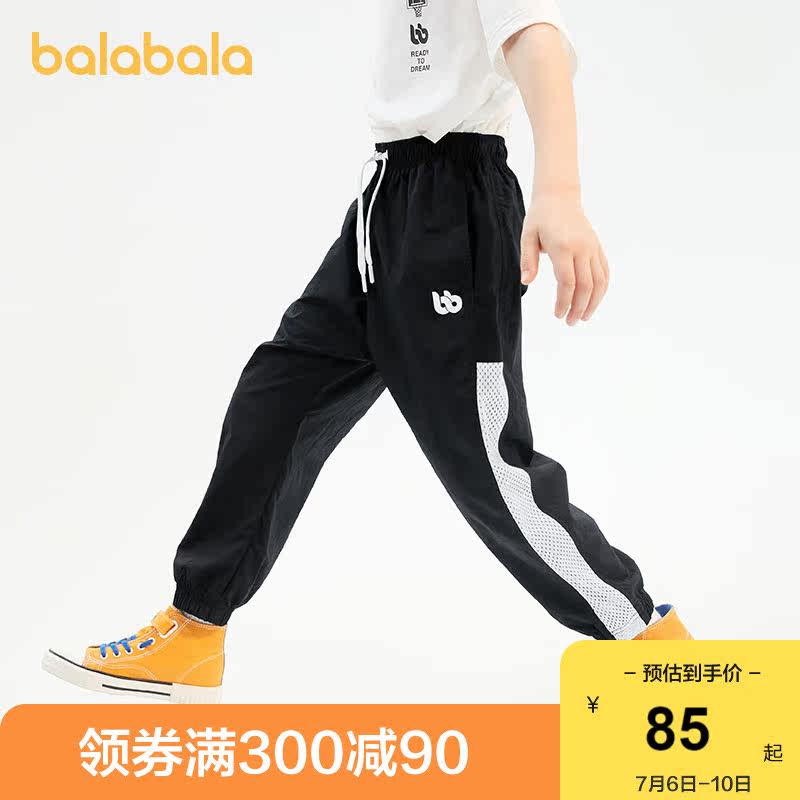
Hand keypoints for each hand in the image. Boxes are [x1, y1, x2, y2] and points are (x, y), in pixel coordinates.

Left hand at [520, 189, 609, 324]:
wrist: (560, 196)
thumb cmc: (540, 217)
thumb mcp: (527, 236)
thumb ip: (527, 260)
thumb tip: (526, 281)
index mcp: (563, 247)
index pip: (567, 282)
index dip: (564, 302)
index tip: (558, 314)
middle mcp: (581, 248)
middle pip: (586, 285)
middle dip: (579, 308)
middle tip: (570, 322)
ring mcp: (592, 247)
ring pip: (599, 281)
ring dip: (594, 302)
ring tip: (584, 317)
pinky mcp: (597, 247)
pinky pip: (604, 271)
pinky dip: (602, 289)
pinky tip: (594, 301)